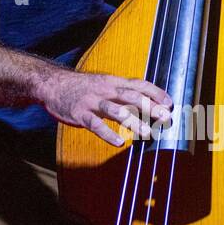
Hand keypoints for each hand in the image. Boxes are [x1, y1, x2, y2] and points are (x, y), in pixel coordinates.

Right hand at [41, 68, 172, 147]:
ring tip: (148, 133)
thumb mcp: (104, 84)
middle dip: (150, 107)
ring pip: (115, 110)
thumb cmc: (82, 88)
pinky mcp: (79, 114)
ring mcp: (92, 102)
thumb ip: (123, 92)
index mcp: (113, 82)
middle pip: (131, 97)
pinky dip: (108, 134)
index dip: (155, 92)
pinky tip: (119, 142)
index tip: (170, 103)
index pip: (138, 84)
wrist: (52, 84)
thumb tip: (146, 102)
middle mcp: (105, 90)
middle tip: (166, 118)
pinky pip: (95, 124)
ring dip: (133, 121)